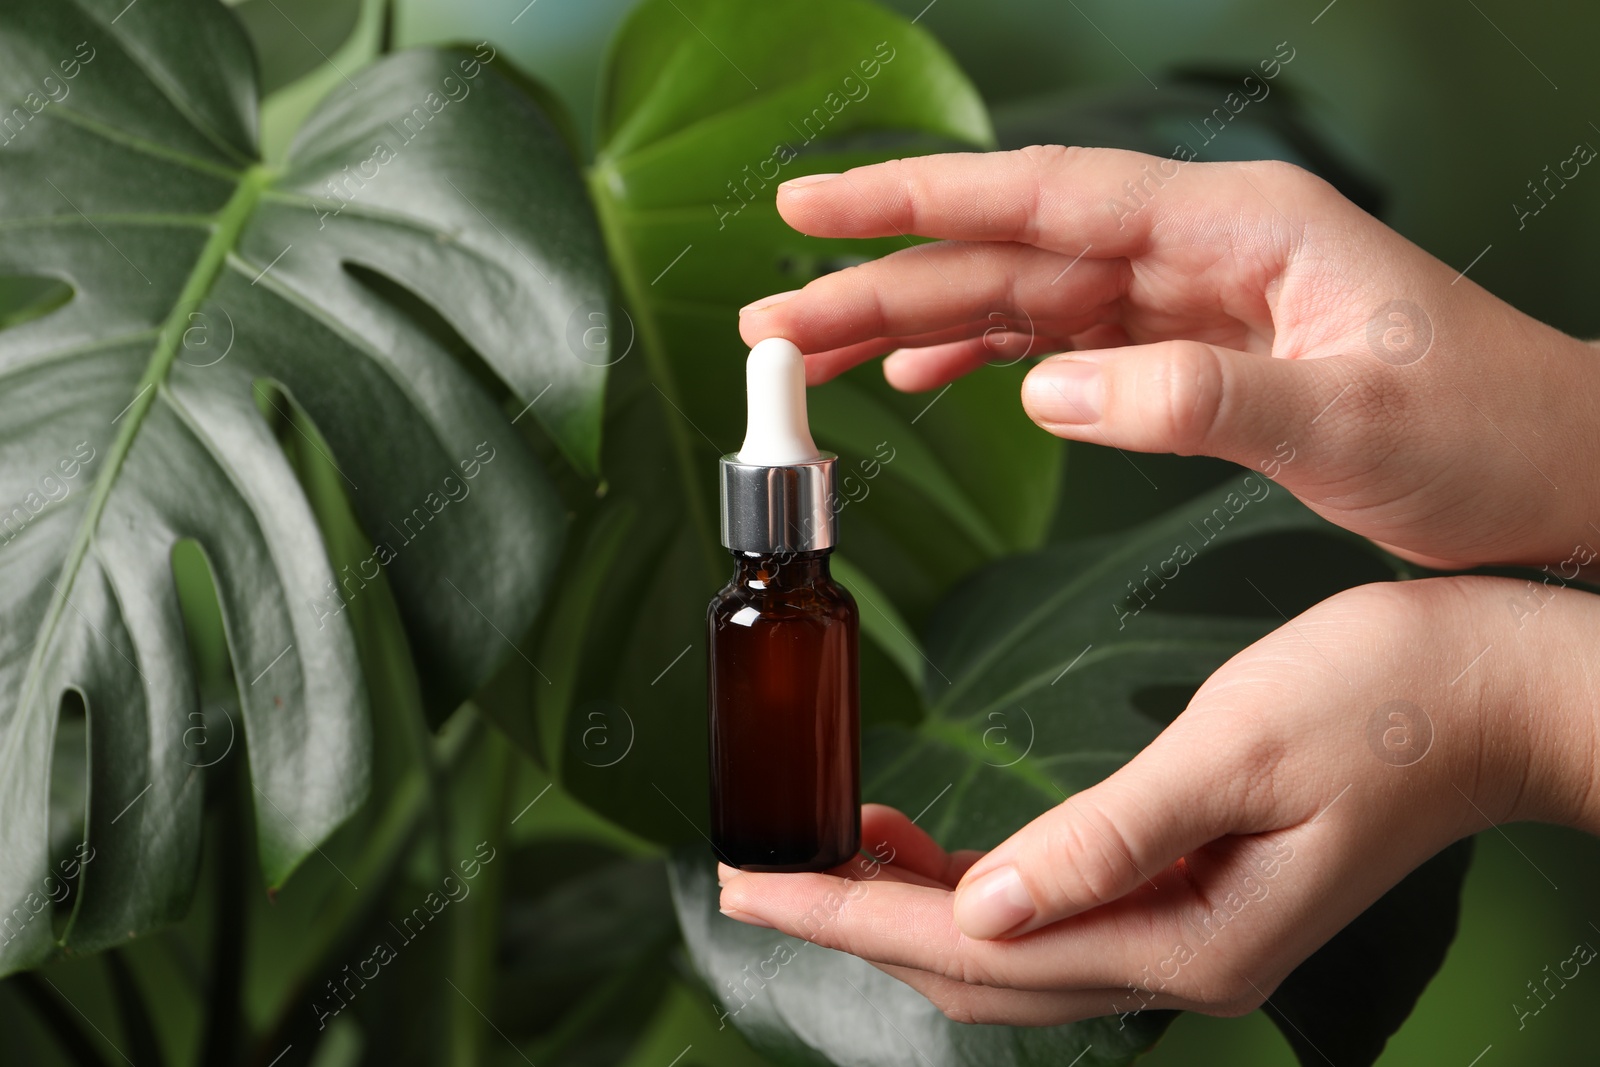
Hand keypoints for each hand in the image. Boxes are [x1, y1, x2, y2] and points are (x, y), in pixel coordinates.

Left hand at [717, 577, 1599, 1024]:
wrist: (1497, 691)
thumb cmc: (1387, 702)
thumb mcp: (1238, 752)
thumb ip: (1108, 838)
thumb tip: (986, 907)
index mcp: (1187, 936)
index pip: (973, 947)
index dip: (848, 916)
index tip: (751, 888)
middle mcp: (1180, 958)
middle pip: (974, 967)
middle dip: (855, 921)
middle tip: (756, 876)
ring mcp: (1189, 933)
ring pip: (1006, 947)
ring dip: (905, 909)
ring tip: (824, 854)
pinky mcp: (1194, 892)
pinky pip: (1052, 911)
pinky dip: (973, 888)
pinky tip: (926, 849)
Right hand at [738, 147, 1599, 571]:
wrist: (1554, 471)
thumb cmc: (1487, 432)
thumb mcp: (1353, 422)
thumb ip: (1197, 400)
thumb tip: (1052, 391)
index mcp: (1236, 227)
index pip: (1045, 197)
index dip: (918, 201)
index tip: (813, 207)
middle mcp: (1200, 248)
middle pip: (1009, 252)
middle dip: (883, 278)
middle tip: (774, 316)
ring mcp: (1190, 299)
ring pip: (1022, 300)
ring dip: (915, 323)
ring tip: (816, 354)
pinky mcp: (1191, 352)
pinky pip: (1063, 343)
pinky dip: (988, 360)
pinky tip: (926, 378)